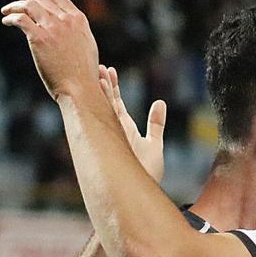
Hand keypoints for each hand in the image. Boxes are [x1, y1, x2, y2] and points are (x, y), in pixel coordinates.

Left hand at [2, 0, 100, 101]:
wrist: (80, 88)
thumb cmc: (83, 76)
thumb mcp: (87, 46)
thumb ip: (76, 34)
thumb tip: (69, 32)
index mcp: (78, 19)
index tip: (33, 3)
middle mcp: (65, 20)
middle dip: (27, 2)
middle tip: (17, 9)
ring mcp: (52, 28)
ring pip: (29, 5)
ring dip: (15, 6)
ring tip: (6, 12)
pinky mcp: (39, 38)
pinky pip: (21, 19)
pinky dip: (11, 17)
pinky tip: (6, 21)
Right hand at [99, 65, 164, 181]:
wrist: (142, 191)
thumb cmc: (148, 173)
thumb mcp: (155, 144)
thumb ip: (156, 124)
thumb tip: (160, 102)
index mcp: (124, 129)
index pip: (116, 103)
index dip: (113, 87)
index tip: (109, 71)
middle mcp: (115, 130)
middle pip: (106, 102)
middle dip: (102, 84)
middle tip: (96, 65)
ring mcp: (111, 135)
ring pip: (103, 108)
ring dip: (100, 91)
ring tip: (96, 72)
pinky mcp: (110, 140)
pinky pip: (102, 120)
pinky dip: (99, 105)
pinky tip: (95, 91)